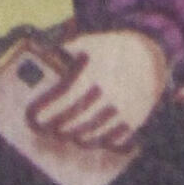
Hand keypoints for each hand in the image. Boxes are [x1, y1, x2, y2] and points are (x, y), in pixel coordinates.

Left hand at [28, 26, 171, 151]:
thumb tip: (42, 55)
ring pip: (91, 135)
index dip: (47, 110)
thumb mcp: (90, 42)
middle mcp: (108, 96)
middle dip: (57, 127)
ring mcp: (122, 111)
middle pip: (75, 122)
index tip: (34, 117)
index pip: (64, 100)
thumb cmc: (113, 49)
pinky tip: (87, 137)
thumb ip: (66, 50)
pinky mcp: (133, 122)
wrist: (149, 56)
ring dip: (74, 136)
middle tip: (46, 127)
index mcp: (94, 75)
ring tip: (64, 133)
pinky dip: (97, 142)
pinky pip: (111, 140)